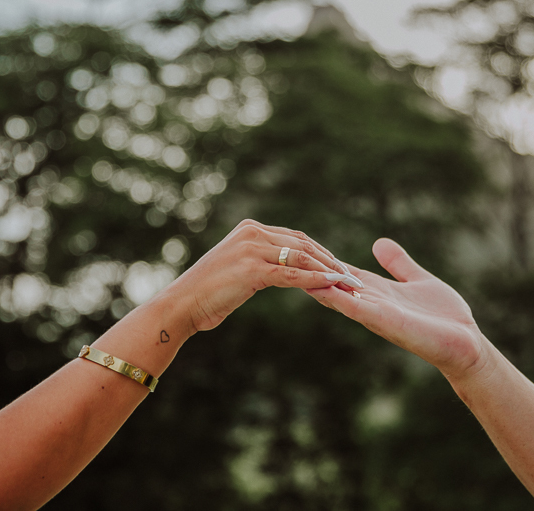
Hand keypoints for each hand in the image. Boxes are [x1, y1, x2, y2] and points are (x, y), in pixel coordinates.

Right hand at [167, 219, 360, 332]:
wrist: (182, 304)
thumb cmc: (208, 293)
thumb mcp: (237, 268)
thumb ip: (259, 260)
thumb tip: (282, 267)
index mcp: (250, 229)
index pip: (295, 238)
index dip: (320, 252)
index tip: (338, 267)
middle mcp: (252, 233)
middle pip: (303, 244)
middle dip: (330, 260)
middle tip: (351, 276)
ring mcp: (252, 249)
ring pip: (301, 257)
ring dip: (329, 270)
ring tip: (348, 283)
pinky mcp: (252, 269)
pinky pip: (292, 274)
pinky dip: (315, 279)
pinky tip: (331, 285)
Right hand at [307, 238, 485, 379]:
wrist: (466, 344)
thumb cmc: (445, 317)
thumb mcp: (418, 280)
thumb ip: (398, 264)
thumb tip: (379, 243)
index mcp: (376, 291)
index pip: (342, 272)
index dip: (322, 260)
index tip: (298, 246)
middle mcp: (370, 303)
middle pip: (333, 284)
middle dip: (311, 272)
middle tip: (282, 256)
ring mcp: (376, 314)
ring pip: (339, 297)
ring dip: (318, 285)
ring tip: (292, 270)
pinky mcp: (386, 322)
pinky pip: (357, 309)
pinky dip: (339, 299)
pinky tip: (322, 289)